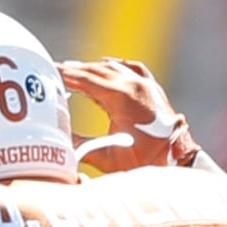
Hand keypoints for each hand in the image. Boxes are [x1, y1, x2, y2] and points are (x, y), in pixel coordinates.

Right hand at [58, 59, 200, 172]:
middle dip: (75, 70)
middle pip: (96, 70)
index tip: (50, 71)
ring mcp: (144, 83)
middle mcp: (133, 84)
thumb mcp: (105, 158)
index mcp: (120, 97)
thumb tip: (56, 140)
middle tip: (56, 70)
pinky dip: (115, 65)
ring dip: (92, 68)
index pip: (86, 79)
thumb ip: (78, 146)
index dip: (66, 75)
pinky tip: (106, 64)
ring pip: (112, 67)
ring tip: (74, 69)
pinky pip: (130, 67)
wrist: (176, 159)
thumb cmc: (143, 162)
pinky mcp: (152, 87)